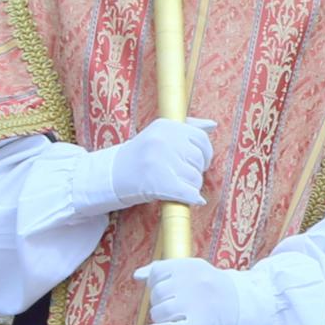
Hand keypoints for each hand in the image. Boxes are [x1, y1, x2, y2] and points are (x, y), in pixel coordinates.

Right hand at [94, 117, 213, 211]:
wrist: (112, 175)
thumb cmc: (140, 155)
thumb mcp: (160, 133)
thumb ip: (187, 128)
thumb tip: (212, 125)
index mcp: (166, 126)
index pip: (201, 139)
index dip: (206, 154)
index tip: (200, 163)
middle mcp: (164, 141)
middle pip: (199, 160)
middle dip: (196, 171)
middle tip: (183, 176)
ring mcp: (161, 162)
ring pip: (195, 178)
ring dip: (192, 186)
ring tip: (178, 186)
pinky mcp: (159, 183)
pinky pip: (188, 192)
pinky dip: (193, 198)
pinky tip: (193, 200)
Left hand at [135, 256, 273, 324]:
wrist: (241, 304)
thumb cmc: (211, 287)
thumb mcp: (192, 270)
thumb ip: (163, 269)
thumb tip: (137, 275)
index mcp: (190, 266)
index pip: (157, 273)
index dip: (154, 283)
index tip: (163, 290)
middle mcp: (193, 283)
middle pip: (157, 294)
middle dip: (157, 302)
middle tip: (169, 306)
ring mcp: (196, 304)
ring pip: (160, 312)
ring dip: (158, 317)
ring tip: (169, 318)